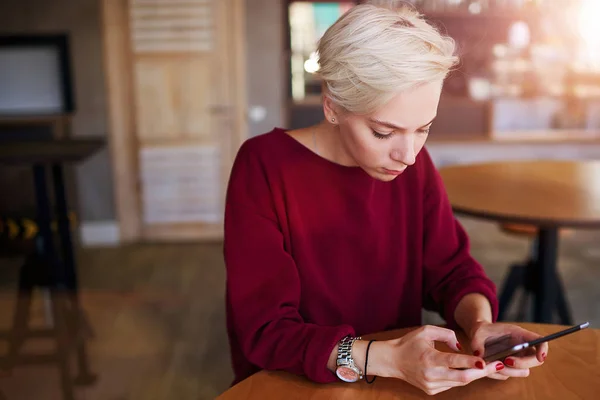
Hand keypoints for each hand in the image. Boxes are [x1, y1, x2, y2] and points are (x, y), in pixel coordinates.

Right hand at [367, 325, 502, 395]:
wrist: (392, 361)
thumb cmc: (409, 343)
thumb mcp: (426, 331)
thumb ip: (446, 334)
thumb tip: (462, 346)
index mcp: (429, 358)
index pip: (455, 362)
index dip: (472, 362)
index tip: (486, 361)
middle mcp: (431, 374)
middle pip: (463, 378)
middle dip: (483, 372)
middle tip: (498, 365)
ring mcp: (431, 385)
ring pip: (459, 382)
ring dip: (474, 375)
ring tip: (488, 367)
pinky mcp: (431, 391)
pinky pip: (452, 385)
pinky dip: (460, 378)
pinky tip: (466, 370)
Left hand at [469, 322, 547, 380]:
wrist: (479, 336)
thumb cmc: (482, 331)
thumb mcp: (478, 332)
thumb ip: (478, 342)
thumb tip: (479, 355)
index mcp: (520, 335)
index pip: (540, 341)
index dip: (543, 349)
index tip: (541, 357)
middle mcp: (522, 348)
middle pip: (536, 360)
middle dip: (523, 363)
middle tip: (506, 361)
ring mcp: (518, 359)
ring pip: (523, 371)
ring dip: (509, 371)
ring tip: (493, 363)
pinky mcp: (510, 368)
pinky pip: (509, 375)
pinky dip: (499, 373)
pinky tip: (489, 366)